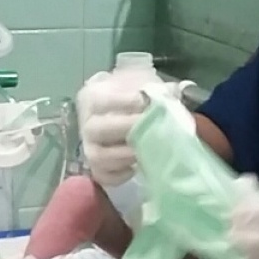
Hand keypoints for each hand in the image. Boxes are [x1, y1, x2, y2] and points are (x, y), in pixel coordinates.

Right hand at [76, 71, 147, 185]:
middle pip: (96, 129)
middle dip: (127, 128)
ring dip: (125, 155)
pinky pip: (103, 176)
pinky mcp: (97, 168)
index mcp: (93, 97)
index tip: (147, 102)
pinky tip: (137, 167)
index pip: (100, 100)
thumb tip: (173, 92)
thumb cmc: (137, 95)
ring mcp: (90, 147)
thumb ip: (156, 87)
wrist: (128, 111)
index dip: (124, 101)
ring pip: (98, 157)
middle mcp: (86, 123)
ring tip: (148, 150)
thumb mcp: (145, 82)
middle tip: (152, 127)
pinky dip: (120, 175)